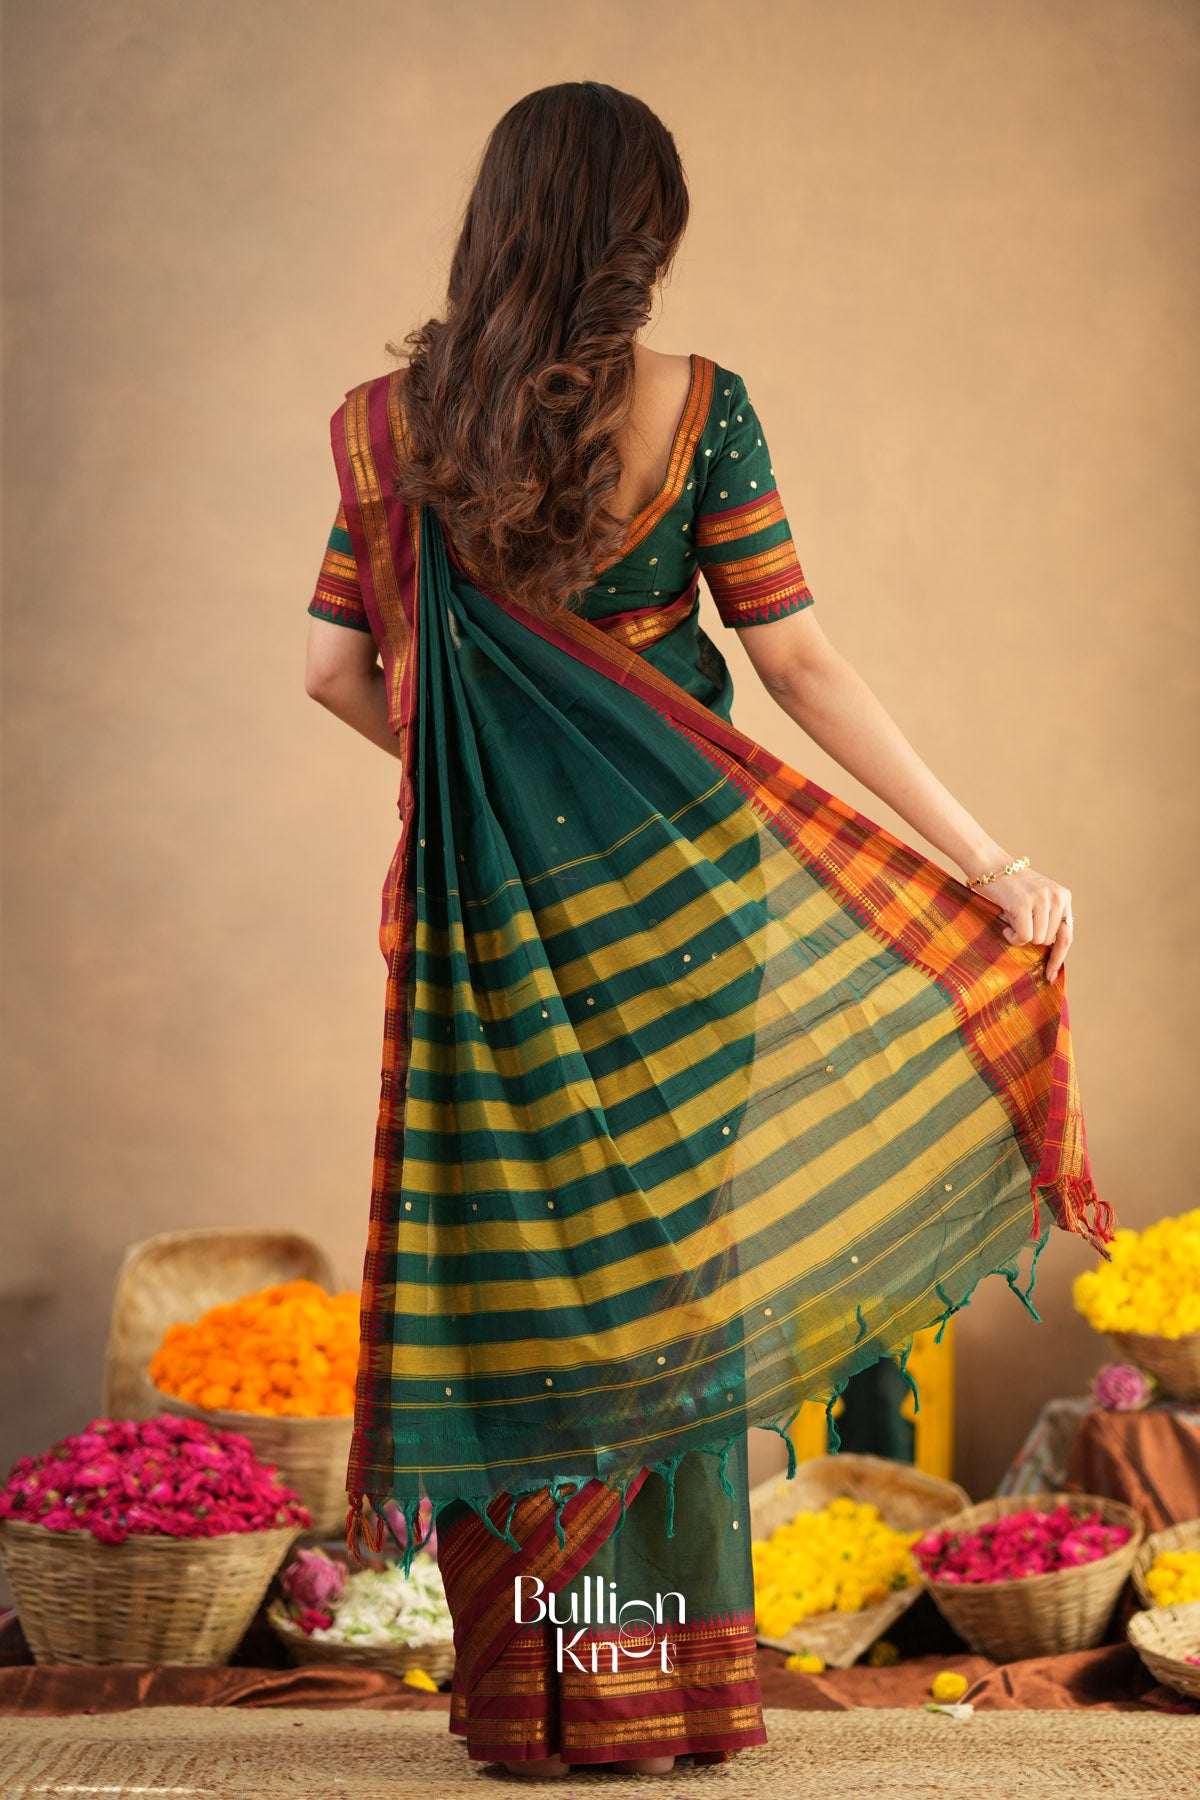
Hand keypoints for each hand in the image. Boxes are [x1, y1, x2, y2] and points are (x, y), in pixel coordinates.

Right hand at [967, 864, 1073, 983]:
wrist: (988, 864)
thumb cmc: (1007, 887)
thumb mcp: (1035, 899)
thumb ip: (1047, 918)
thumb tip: (1049, 952)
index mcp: (1063, 896)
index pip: (1067, 936)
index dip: (1058, 958)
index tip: (1051, 976)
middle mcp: (1057, 897)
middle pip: (1048, 941)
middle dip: (1030, 937)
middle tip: (1016, 920)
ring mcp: (1042, 900)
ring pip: (1036, 940)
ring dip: (1020, 936)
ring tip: (1010, 918)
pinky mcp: (1024, 904)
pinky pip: (1023, 937)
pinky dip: (1012, 935)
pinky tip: (1005, 922)